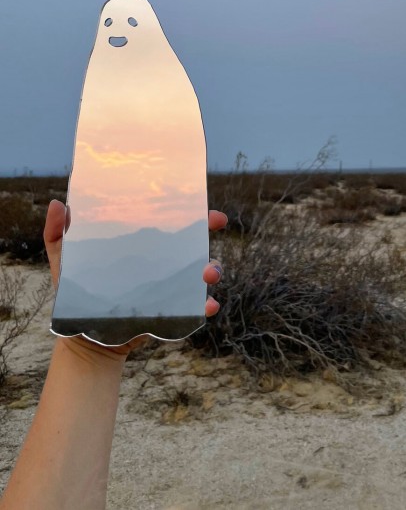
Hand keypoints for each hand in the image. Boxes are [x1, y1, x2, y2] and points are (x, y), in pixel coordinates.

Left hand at [44, 200, 227, 358]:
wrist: (83, 337)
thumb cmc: (75, 293)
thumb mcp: (63, 260)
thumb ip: (57, 233)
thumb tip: (56, 203)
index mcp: (142, 244)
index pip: (170, 221)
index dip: (190, 211)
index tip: (203, 205)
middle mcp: (162, 262)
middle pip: (194, 241)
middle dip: (208, 231)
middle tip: (214, 225)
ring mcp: (171, 286)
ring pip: (203, 272)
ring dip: (213, 269)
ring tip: (207, 274)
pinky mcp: (172, 311)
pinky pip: (196, 308)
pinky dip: (207, 306)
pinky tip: (208, 306)